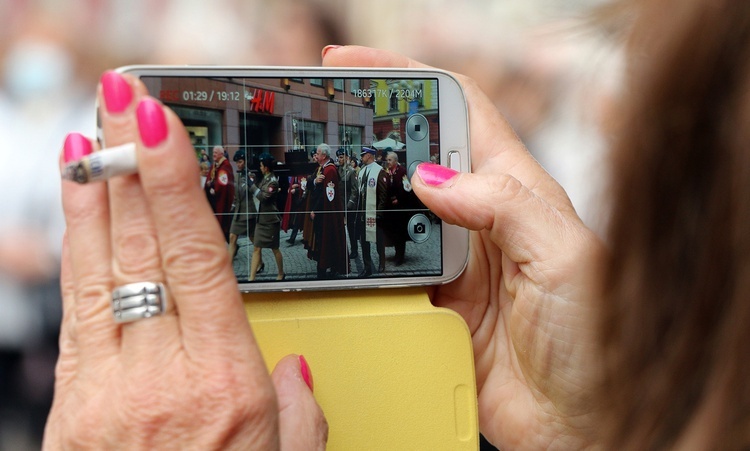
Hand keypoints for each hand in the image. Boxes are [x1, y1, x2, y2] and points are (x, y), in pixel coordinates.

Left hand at [44, 72, 326, 449]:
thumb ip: (301, 409)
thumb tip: (294, 366)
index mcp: (228, 386)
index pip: (197, 258)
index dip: (173, 184)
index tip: (157, 128)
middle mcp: (165, 379)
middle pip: (143, 249)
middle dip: (127, 166)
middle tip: (119, 104)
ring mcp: (108, 393)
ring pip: (100, 271)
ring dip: (94, 200)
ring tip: (90, 143)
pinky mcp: (72, 410)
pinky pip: (76, 314)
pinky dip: (77, 257)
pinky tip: (80, 224)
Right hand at [324, 46, 602, 448]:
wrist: (582, 424)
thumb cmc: (598, 340)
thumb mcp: (565, 256)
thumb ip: (504, 207)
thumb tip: (431, 178)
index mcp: (516, 190)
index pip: (458, 111)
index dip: (407, 79)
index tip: (353, 68)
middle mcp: (480, 220)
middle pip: (414, 155)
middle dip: (370, 131)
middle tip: (320, 122)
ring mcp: (452, 264)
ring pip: (391, 212)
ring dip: (358, 196)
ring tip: (317, 182)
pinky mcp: (433, 307)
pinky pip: (383, 271)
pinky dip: (357, 259)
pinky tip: (336, 255)